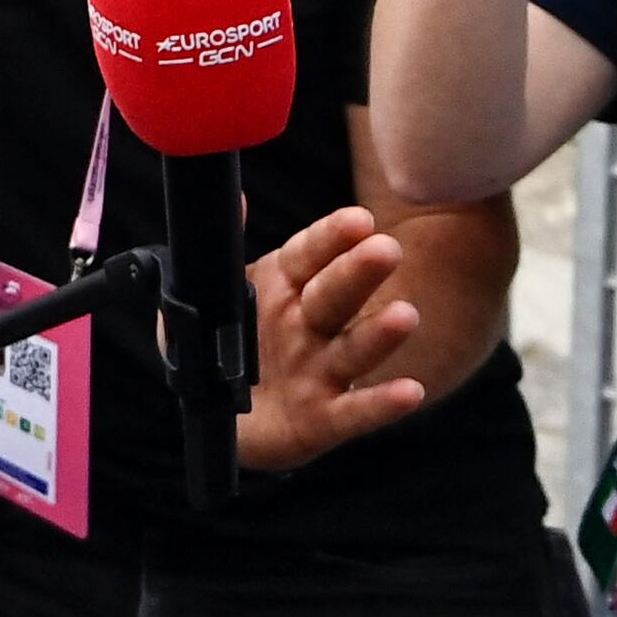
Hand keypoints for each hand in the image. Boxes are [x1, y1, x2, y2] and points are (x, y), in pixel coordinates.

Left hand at [232, 205, 422, 474]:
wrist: (215, 418)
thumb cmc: (216, 346)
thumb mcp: (206, 299)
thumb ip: (214, 252)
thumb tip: (231, 196)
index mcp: (282, 286)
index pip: (308, 255)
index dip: (331, 238)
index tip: (358, 220)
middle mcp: (308, 324)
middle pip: (335, 294)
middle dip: (359, 272)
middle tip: (385, 249)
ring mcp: (320, 371)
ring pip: (353, 349)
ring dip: (380, 333)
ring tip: (406, 315)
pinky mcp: (323, 420)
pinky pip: (354, 413)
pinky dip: (382, 404)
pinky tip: (410, 392)